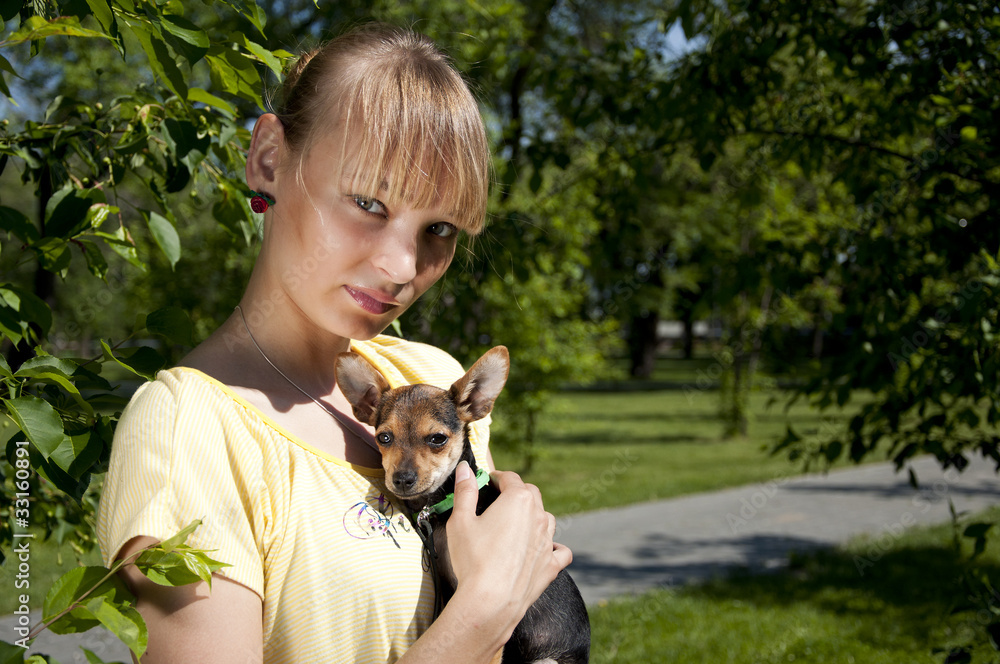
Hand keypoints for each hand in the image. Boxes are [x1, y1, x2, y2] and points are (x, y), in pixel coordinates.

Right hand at [444, 461, 571, 633]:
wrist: (491, 601)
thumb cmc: (474, 559)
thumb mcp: (460, 520)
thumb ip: (464, 491)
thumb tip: (465, 469)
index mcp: (518, 500)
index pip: (510, 478)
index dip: (497, 477)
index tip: (488, 481)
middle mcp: (538, 516)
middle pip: (531, 493)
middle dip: (516, 492)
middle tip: (499, 499)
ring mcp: (548, 541)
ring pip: (547, 518)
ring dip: (534, 516)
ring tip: (518, 524)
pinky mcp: (551, 564)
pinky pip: (560, 550)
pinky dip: (553, 547)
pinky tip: (545, 549)